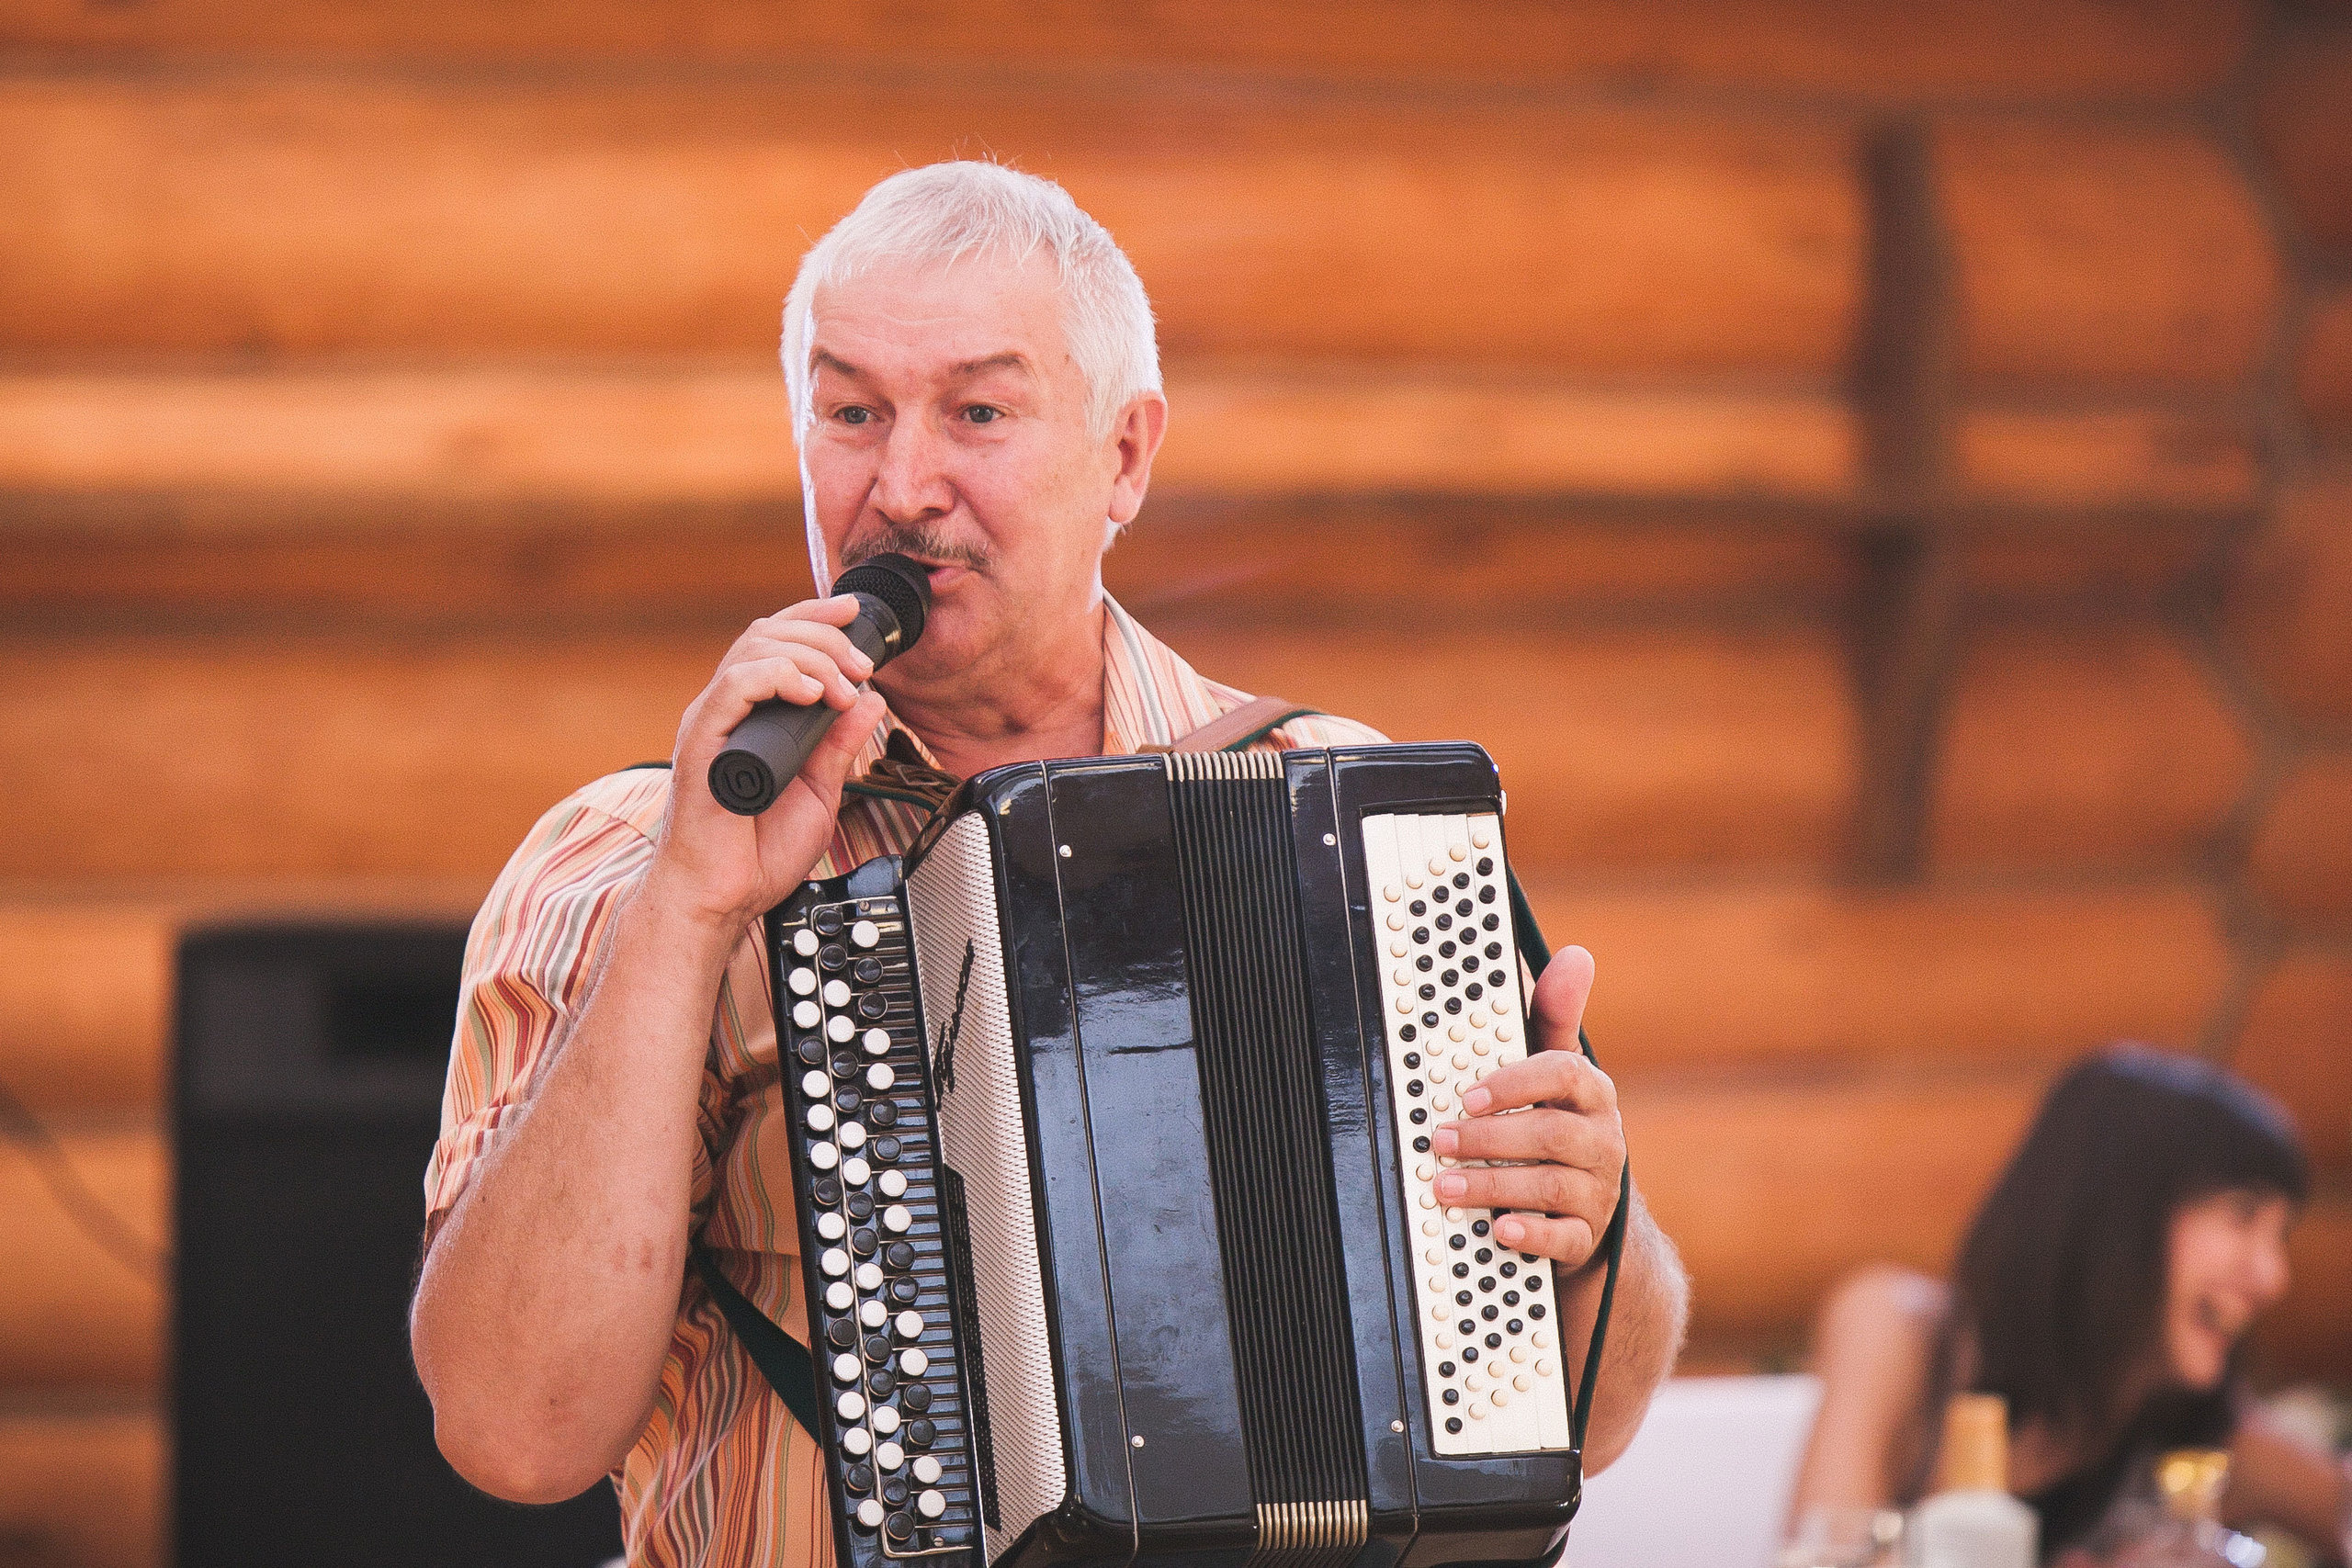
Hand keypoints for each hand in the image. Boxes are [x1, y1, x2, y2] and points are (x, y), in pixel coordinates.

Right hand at [646, 594, 889, 934]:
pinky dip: (777, 677)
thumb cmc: (757, 852)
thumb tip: (871, 703)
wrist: (724, 897)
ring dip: (810, 656)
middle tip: (862, 667)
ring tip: (841, 688)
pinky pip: (735, 686)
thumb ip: (840, 745)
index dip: (814, 617)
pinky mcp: (703, 742)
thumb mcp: (820, 790)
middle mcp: (728, 710)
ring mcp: (713, 723)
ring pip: (753, 648)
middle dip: (825, 636)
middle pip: (768, 632)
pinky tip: (810, 695)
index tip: (853, 614)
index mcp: (751, 715)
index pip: (775, 641)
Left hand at [1429, 945, 1624, 1268]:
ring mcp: (1597, 1191)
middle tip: (1439, 1140)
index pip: (1564, 1074)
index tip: (1469, 1095)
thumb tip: (1576, 956)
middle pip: (1550, 1134)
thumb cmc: (1558, 1124)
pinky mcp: (1586, 1236)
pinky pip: (1564, 1239)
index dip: (1516, 1082)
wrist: (1589, 1206)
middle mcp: (1601, 1140)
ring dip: (1492, 1185)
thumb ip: (1554, 1016)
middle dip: (1489, 1138)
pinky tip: (1500, 1230)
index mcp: (1591, 1094)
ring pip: (1549, 1186)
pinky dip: (1531, 1234)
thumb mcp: (1556, 1072)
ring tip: (1443, 1186)